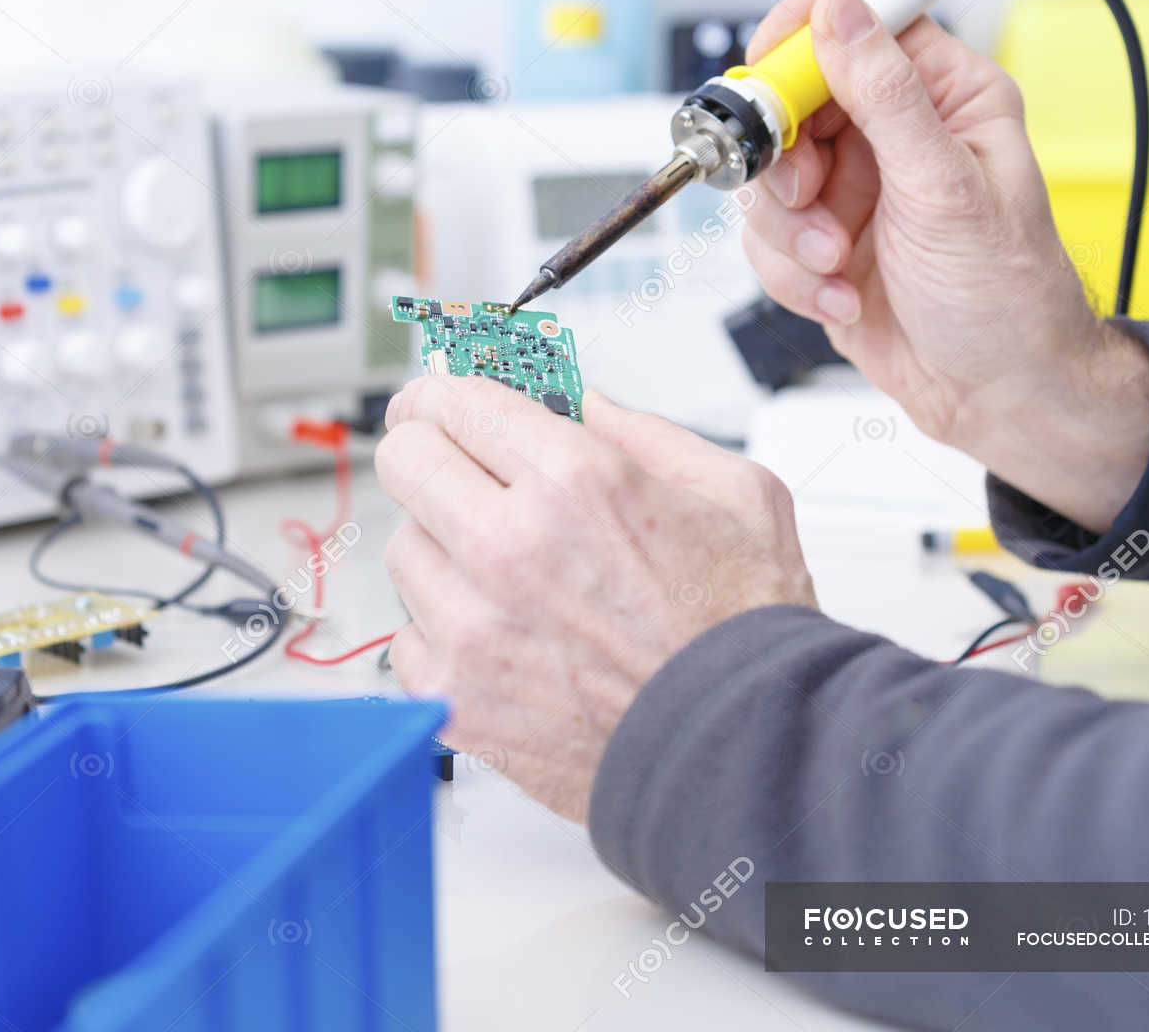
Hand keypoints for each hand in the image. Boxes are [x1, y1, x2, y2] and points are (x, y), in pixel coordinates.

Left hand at [374, 375, 814, 822]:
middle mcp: (510, 547)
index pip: (454, 401)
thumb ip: (644, 433)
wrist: (744, 756)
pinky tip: (503, 639)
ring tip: (507, 578)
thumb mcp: (733, 494)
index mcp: (575, 482)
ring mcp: (473, 626)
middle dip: (428, 454)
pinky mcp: (454, 695)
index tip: (437, 401)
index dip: (442, 393)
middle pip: (405, 460)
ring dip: (443, 551)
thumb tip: (581, 404)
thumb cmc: (745, 635)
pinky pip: (408, 637)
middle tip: (451, 468)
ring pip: (404, 549)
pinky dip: (444, 635)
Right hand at [741, 0, 1148, 530]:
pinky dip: (791, 274)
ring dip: (790, 233)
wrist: (995, 395)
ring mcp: (853, 188)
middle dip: (786, 163)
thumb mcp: (944, 188)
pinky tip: (842, 296)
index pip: (854, 24)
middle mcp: (894, 133)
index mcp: (943, 95)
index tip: (772, 89)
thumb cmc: (1005, 297)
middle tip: (807, 199)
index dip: (800, 46)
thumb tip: (840, 10)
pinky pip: (765, 237)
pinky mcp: (822, 241)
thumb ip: (886, 96)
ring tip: (838, 265)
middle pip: (790, 103)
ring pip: (767, 178)